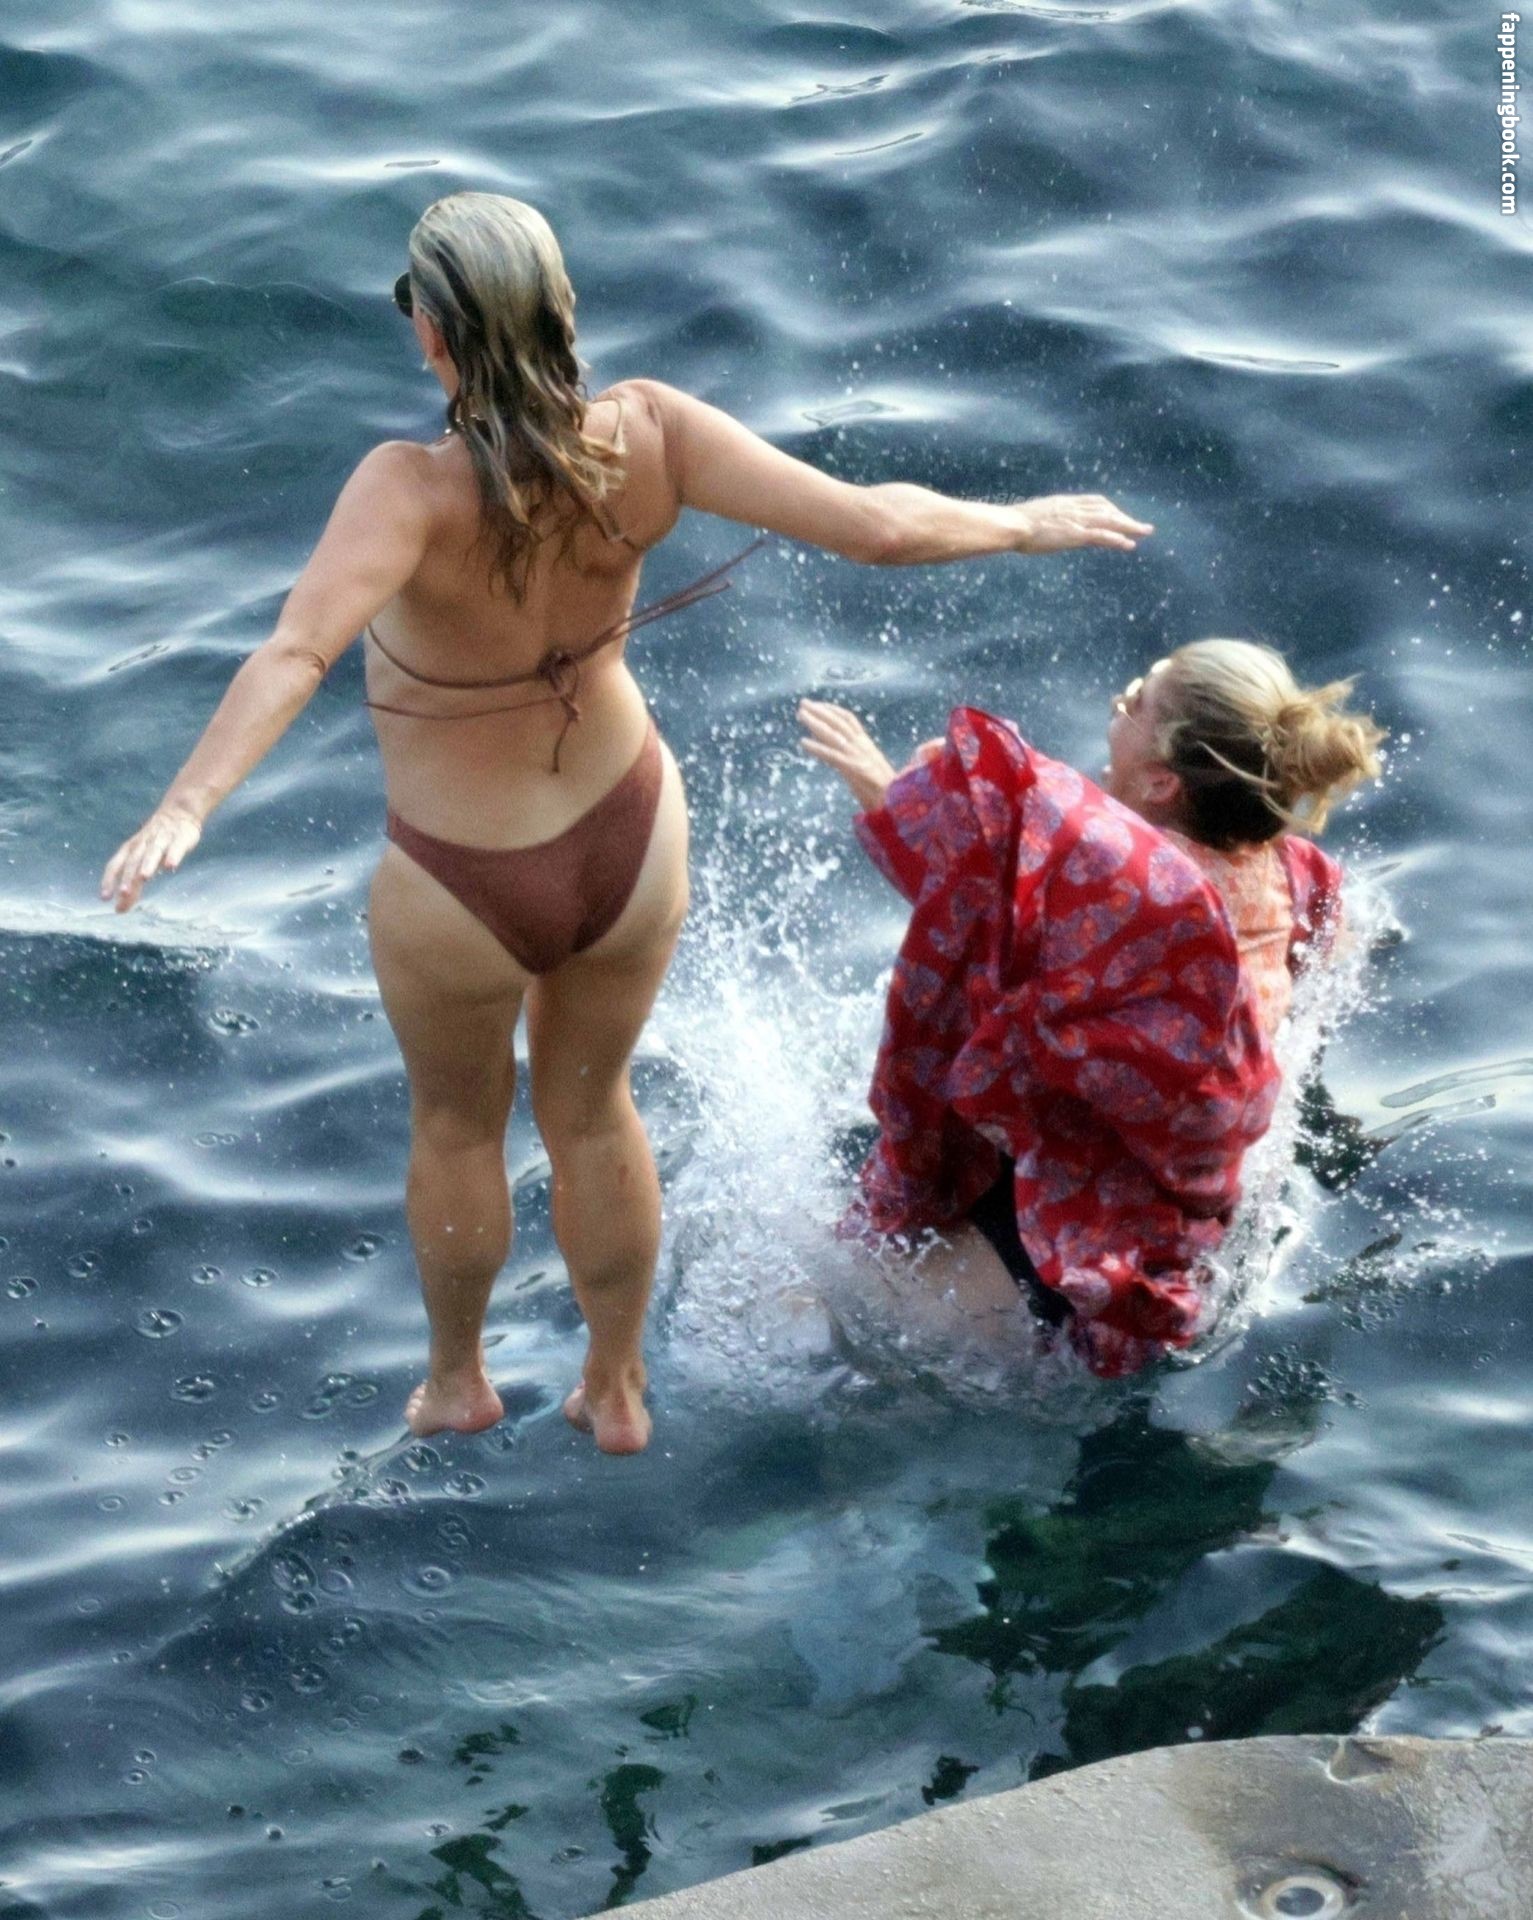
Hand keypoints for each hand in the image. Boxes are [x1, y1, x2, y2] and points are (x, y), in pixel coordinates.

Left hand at [99, 804, 202, 912]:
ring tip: (144, 877)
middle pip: (133, 862)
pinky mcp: (180, 838)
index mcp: (130, 850)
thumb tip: (120, 907)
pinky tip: (171, 866)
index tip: (105, 898)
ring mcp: (162, 840)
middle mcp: (143, 845)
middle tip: (124, 894)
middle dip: (129, 877)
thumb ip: (133, 882)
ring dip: (147, 864)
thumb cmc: (156, 841)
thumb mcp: (141, 858)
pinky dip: (172, 855)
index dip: (109, 880)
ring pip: (152, 853)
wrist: (179, 812)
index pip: (116, 865)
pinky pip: (176, 847)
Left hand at [798, 699, 898, 810]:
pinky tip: (803, 743)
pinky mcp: (855, 769)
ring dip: (816, 723)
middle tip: (803, 703)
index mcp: (867, 746)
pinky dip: (817, 748)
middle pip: (840, 723)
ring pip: (834, 734)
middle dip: (821, 711)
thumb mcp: (867, 770)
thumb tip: (834, 751)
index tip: (818, 704)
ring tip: (800, 715)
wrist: (899, 805)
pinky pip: (833, 755)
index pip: (850, 721)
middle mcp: (863, 747)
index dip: (833, 711)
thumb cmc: (884, 793)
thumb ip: (852, 759)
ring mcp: (859, 757)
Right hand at [1012, 494, 1153, 553]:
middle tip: (1141, 526)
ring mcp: (1075, 520)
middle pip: (1106, 509)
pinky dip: (1117, 539)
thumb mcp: (1029, 519)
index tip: (1119, 515)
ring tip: (1145, 532)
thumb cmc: (1010, 525)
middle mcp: (1073, 508)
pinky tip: (1129, 544)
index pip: (1093, 501)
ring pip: (1109, 520)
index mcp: (1063, 503)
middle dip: (1125, 517)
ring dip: (1129, 526)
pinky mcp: (1075, 534)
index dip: (1109, 509)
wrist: (1010, 525)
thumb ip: (1040, 521)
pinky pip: (1101, 535)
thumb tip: (1033, 527)